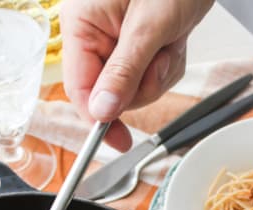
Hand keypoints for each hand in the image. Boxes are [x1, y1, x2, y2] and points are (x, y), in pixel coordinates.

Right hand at [60, 0, 213, 149]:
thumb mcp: (148, 26)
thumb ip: (124, 72)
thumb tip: (101, 112)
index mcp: (81, 25)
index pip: (80, 89)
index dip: (98, 119)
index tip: (118, 141)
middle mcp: (94, 36)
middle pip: (110, 94)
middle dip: (142, 85)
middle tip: (159, 57)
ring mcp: (116, 42)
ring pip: (134, 89)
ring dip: (158, 74)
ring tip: (168, 41)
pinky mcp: (136, 46)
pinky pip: (149, 77)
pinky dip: (166, 66)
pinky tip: (172, 41)